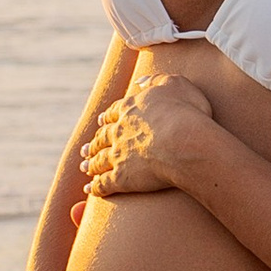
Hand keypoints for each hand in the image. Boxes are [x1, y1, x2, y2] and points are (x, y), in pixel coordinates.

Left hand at [78, 74, 214, 201]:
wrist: (184, 142)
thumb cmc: (186, 113)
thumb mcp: (175, 85)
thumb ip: (156, 81)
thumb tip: (139, 81)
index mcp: (130, 109)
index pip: (113, 113)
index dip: (107, 119)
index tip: (101, 122)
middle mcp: (119, 131)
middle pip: (102, 138)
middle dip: (94, 143)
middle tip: (86, 149)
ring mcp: (118, 155)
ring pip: (99, 160)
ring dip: (91, 164)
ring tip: (85, 167)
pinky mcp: (121, 178)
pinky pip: (104, 184)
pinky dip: (96, 187)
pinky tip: (90, 190)